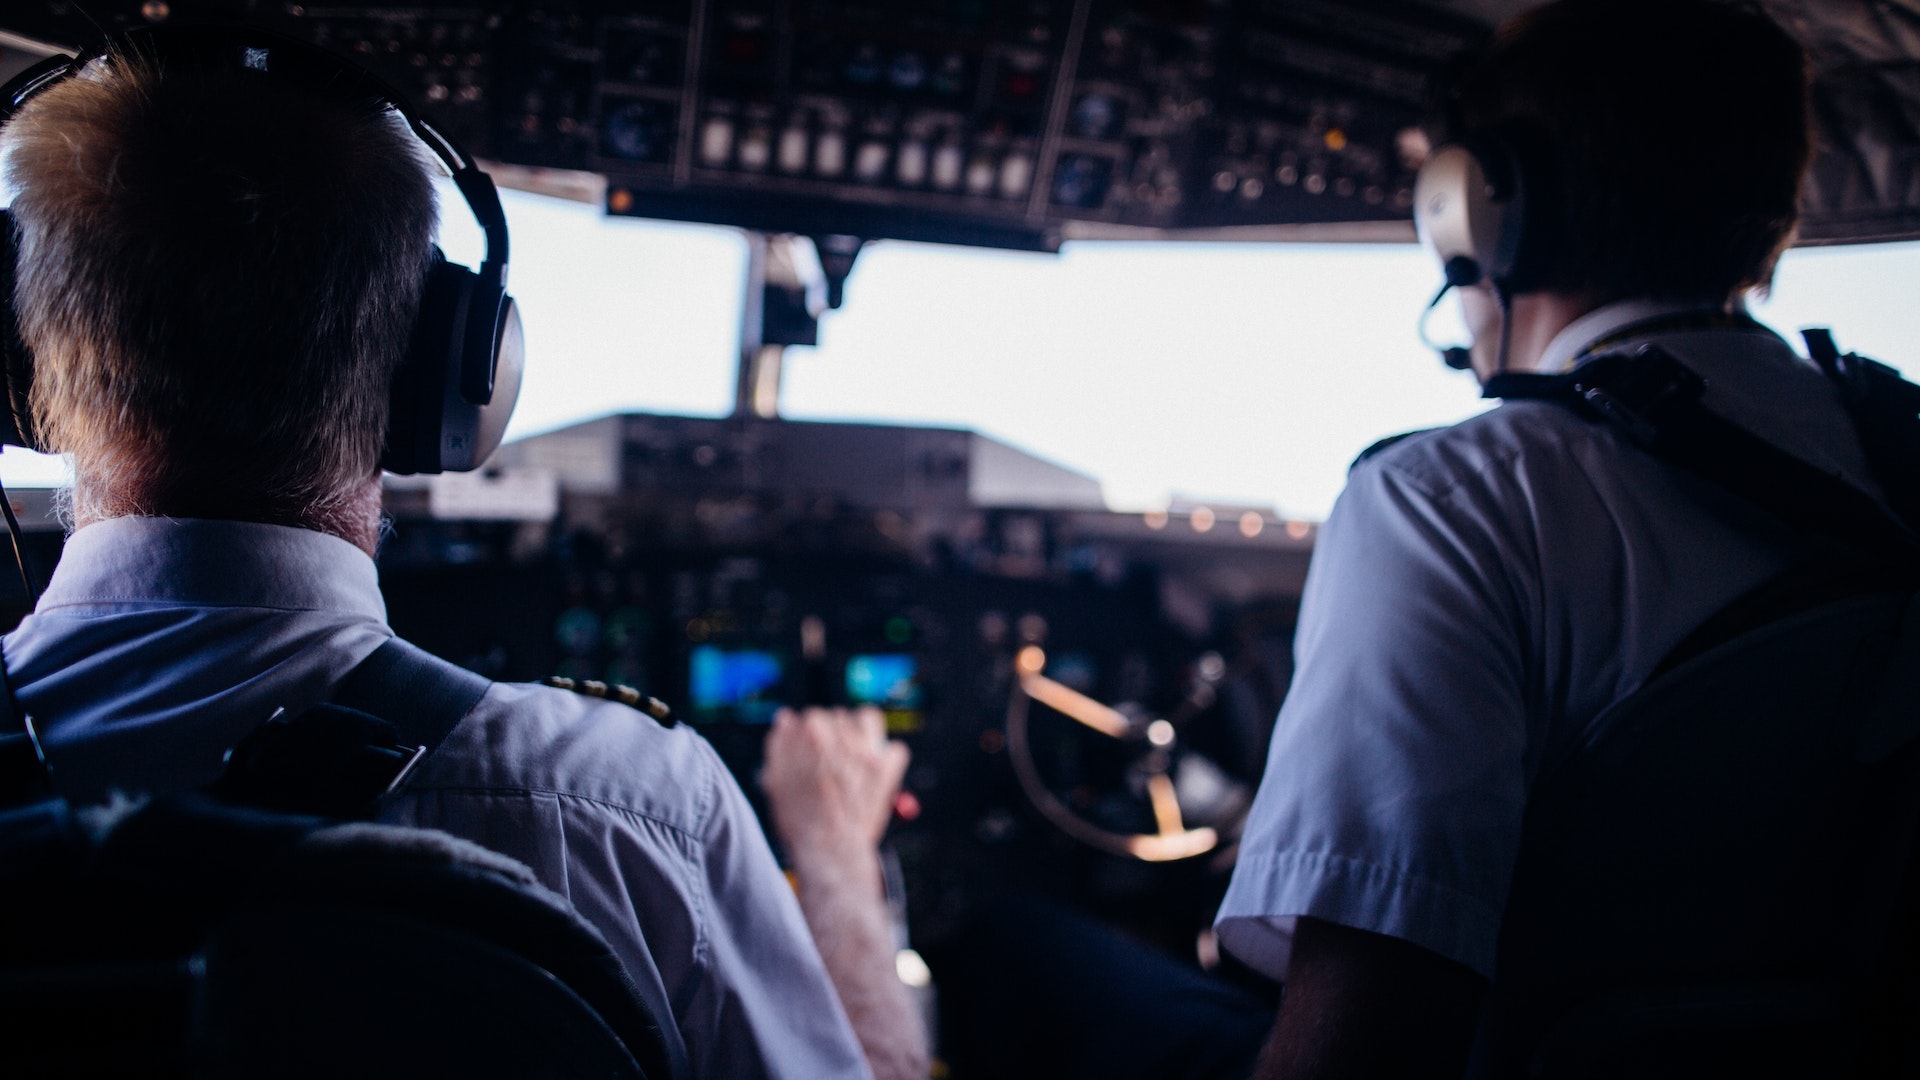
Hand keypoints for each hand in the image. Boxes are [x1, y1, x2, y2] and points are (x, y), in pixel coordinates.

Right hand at [761, 706, 909, 865]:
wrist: (828, 850)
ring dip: (863, 732)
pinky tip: (875, 772)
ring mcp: (865, 750)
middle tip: (833, 760)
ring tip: (856, 753)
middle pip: (840, 716)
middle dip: (836, 734)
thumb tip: (786, 719)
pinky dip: (887, 759)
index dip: (810, 736)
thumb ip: (780, 744)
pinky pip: (894, 749)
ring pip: (869, 719)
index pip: (811, 717)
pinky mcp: (885, 768)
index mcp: (809, 732)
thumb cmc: (800, 820)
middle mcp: (839, 734)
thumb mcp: (776, 780)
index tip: (812, 752)